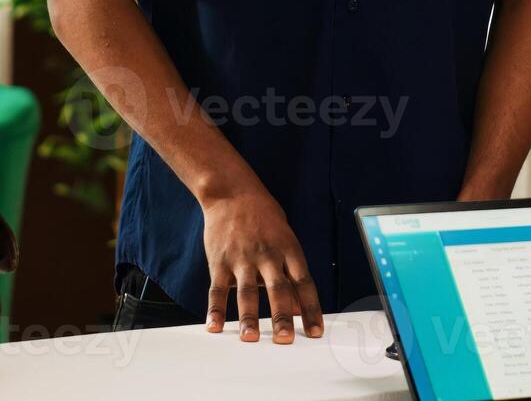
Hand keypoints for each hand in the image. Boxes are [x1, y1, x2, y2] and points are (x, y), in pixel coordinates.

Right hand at [201, 181, 323, 343]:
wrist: (231, 191)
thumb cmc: (263, 215)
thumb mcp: (285, 238)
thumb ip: (291, 272)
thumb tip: (299, 306)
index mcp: (288, 248)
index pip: (304, 282)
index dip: (311, 308)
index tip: (315, 331)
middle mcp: (267, 254)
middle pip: (277, 289)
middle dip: (282, 316)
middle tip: (285, 339)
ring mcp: (242, 258)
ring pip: (247, 292)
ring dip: (249, 317)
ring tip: (250, 337)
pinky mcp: (220, 261)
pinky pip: (218, 289)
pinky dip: (215, 309)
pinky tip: (215, 325)